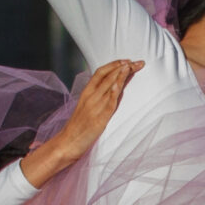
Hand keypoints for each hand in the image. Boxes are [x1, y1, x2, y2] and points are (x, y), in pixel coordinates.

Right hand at [21, 59, 141, 186]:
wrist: (67, 143)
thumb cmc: (78, 128)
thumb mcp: (86, 108)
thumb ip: (97, 98)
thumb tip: (112, 90)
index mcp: (86, 93)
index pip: (100, 72)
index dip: (114, 65)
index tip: (127, 61)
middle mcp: (90, 97)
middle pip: (107, 76)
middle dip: (123, 67)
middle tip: (138, 62)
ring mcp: (94, 107)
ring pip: (109, 86)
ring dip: (122, 75)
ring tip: (133, 67)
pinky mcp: (99, 119)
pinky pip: (108, 103)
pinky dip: (114, 92)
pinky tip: (120, 84)